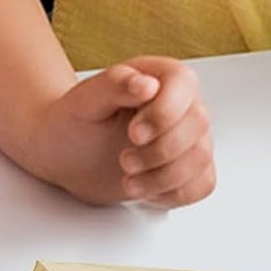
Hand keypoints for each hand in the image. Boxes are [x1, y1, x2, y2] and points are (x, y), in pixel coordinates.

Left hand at [28, 58, 215, 206]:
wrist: (68, 155)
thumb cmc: (75, 123)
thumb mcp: (84, 100)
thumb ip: (115, 85)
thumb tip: (147, 83)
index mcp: (161, 76)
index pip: (183, 85)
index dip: (164, 113)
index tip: (134, 134)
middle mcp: (182, 104)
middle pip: (197, 125)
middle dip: (160, 151)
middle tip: (124, 161)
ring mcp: (189, 138)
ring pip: (200, 159)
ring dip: (163, 178)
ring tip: (129, 182)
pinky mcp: (189, 168)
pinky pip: (202, 184)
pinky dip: (174, 194)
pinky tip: (146, 190)